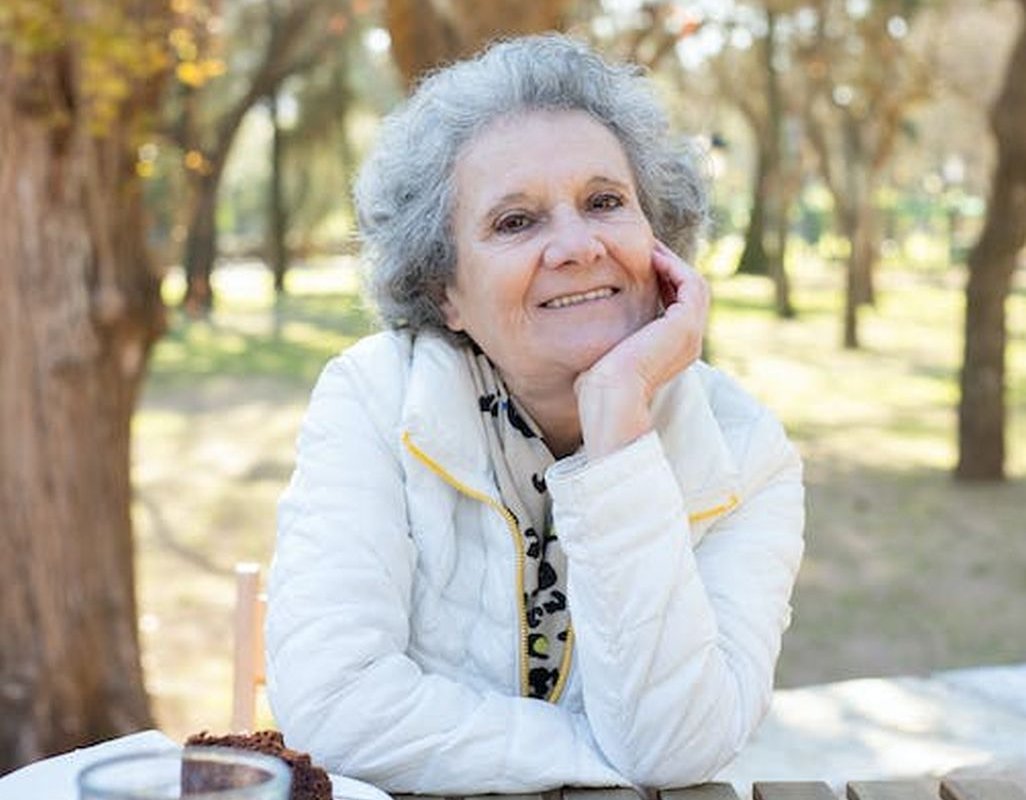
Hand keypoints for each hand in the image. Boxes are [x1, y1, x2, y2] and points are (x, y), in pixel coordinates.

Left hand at [574, 241, 709, 459]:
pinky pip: (691, 284)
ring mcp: (691, 334)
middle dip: (669, 266)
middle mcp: (688, 342)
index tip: (638, 263)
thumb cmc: (599, 385)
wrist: (610, 398)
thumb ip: (610, 338)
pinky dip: (675, 266)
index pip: (677, 305)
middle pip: (690, 291)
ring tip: (649, 246)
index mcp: (673, 349)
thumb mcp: (607, 353)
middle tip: (646, 246)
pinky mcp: (685, 325)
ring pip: (694, 285)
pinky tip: (651, 257)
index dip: (662, 280)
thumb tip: (586, 325)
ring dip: (673, 262)